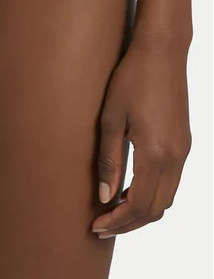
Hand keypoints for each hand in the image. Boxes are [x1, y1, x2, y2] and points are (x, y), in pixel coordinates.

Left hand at [92, 36, 191, 237]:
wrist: (161, 52)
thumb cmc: (130, 80)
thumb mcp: (110, 120)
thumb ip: (108, 161)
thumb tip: (105, 196)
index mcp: (156, 154)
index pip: (139, 205)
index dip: (118, 222)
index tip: (96, 226)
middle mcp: (176, 157)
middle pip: (156, 209)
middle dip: (129, 223)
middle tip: (101, 226)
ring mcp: (184, 151)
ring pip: (166, 198)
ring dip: (141, 210)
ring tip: (112, 210)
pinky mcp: (184, 142)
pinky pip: (171, 181)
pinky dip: (152, 194)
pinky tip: (129, 189)